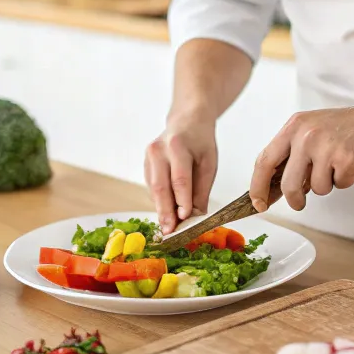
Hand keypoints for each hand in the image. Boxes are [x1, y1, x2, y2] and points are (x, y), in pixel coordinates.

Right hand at [145, 113, 218, 233]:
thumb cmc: (200, 142)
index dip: (181, 200)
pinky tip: (167, 213)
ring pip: (153, 189)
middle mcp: (157, 150)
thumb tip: (195, 217)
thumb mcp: (208, 163)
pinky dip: (159, 201)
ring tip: (169, 228)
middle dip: (165, 212)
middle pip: (160, 186)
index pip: (179, 178)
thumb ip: (201, 190)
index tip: (184, 219)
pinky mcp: (145, 164)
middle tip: (170, 231)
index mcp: (177, 146)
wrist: (186, 121)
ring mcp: (148, 156)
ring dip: (161, 210)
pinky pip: (152, 187)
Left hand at [250, 105, 353, 212]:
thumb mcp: (310, 129)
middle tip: (299, 204)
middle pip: (288, 183)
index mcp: (294, 126)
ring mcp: (325, 147)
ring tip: (337, 165)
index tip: (257, 201)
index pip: (265, 160)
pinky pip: (338, 185)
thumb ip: (292, 153)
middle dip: (293, 199)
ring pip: (316, 188)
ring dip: (327, 184)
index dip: (258, 185)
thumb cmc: (345, 127)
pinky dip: (345, 180)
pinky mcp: (345, 159)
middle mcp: (306, 135)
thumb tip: (273, 185)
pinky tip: (351, 163)